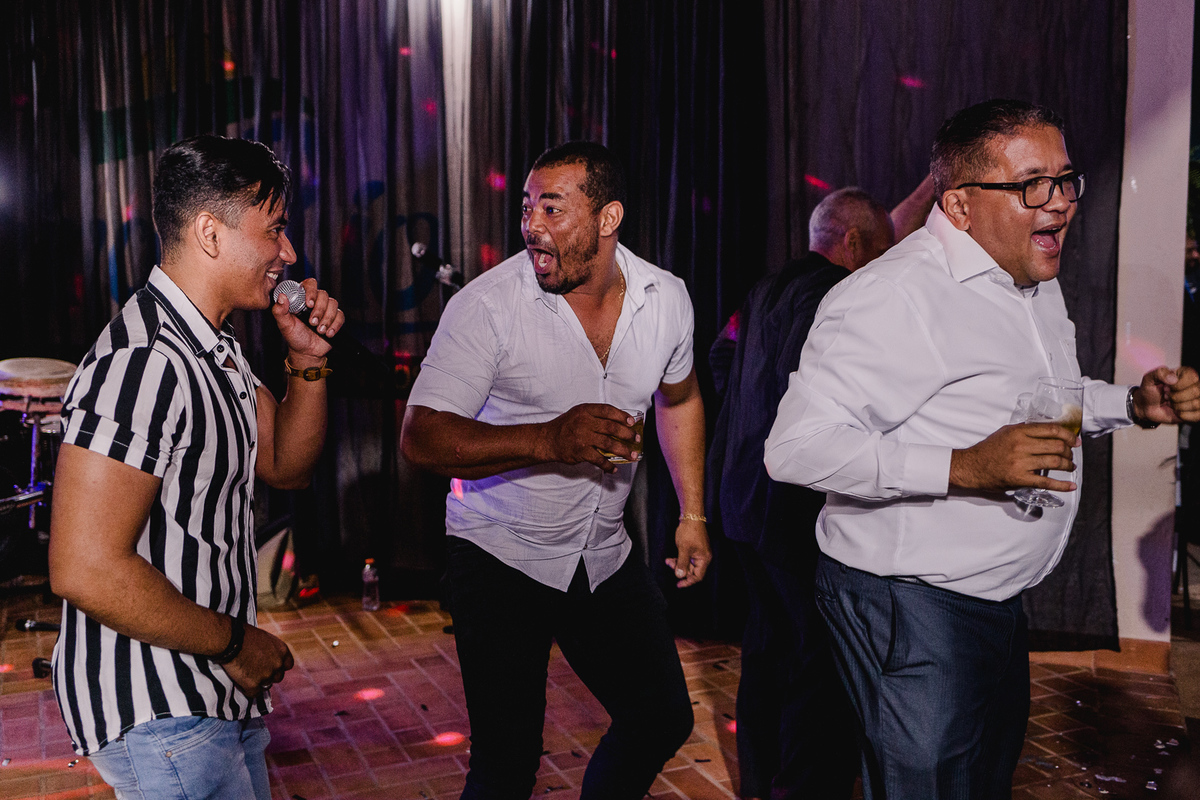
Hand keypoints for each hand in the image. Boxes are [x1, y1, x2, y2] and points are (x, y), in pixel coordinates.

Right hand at [220, 623, 293, 697]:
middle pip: (277, 677)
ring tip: (246, 675)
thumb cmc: (244, 634)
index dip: (279, 667)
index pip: (288, 665)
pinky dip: (246, 689)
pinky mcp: (253, 685)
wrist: (230, 640)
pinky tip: (240, 682)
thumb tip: (268, 656)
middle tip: (256, 671)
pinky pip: (253, 693)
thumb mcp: (264, 638)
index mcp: (282, 651)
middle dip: (268, 675)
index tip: (271, 666)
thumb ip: (271, 650)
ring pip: (266, 686)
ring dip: (258, 682)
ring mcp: (266, 676)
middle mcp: (277, 664)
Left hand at [270, 278, 344, 359]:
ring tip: (320, 330)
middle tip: (312, 322)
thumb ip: (279, 311)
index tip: (309, 304)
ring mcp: (326, 309)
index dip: (311, 291)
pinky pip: (340, 315)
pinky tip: (328, 333)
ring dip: (327, 318)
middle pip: (323, 294)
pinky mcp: (335, 317)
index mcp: (302, 298)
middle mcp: (315, 301)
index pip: (309, 284)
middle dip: (319, 310)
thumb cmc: (294, 336)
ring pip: (333, 303)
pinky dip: (335, 325)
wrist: (307, 351)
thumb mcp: (284, 325)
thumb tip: (281, 297)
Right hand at [534, 404, 640, 472]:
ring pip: (609, 444)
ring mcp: (583, 437)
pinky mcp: (581, 452)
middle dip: (627, 434)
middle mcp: (585, 422)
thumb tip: (618, 422)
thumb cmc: (565, 426)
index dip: (622, 416)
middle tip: (636, 439)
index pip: (608, 410)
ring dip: (623, 450)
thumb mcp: (578, 414)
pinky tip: (613, 469)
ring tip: (632, 455)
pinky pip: (599, 459)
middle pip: (612, 427)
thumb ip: (595, 415)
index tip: (631, 422)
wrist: (546, 440)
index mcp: (585, 410)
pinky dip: (608, 465)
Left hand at [665, 518, 710, 587]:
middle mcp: (703, 557)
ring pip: (688, 564)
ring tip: (669, 561)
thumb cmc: (689, 531)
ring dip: (678, 564)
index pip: (698, 576)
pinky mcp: (694, 548)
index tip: (679, 584)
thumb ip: (682, 564)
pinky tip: (672, 557)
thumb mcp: (684, 549)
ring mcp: (699, 552)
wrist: (690, 516)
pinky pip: (687, 558)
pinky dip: (679, 558)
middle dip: (680, 570)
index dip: (688, 581)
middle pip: (692, 570)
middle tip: (670, 565)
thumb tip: (680, 576)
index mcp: (704, 558)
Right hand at [949, 423, 1077, 492]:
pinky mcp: (1020, 479)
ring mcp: (1021, 463)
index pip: (1051, 430)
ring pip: (1054, 462)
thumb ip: (1025, 430)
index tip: (1074, 441)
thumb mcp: (1005, 432)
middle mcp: (1021, 446)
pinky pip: (1046, 482)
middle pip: (1056, 446)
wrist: (972, 467)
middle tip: (1070, 454)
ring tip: (1070, 467)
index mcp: (1019, 432)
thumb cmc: (988, 450)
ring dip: (1067, 465)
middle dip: (1068, 451)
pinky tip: (1070, 486)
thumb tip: (1047, 431)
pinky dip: (1062, 485)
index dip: (1068, 435)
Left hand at [1133, 366, 1199, 423]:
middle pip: (1195, 391)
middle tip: (1166, 396)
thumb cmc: (1150, 391)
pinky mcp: (1197, 411)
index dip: (1176, 386)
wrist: (1147, 407)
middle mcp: (1195, 384)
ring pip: (1196, 404)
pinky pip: (1197, 415)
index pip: (1192, 378)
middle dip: (1175, 397)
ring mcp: (1197, 398)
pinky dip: (1183, 415)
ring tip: (1170, 403)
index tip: (1165, 388)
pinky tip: (1176, 411)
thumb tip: (1173, 379)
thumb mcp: (1149, 379)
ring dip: (1177, 406)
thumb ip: (1159, 373)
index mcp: (1186, 373)